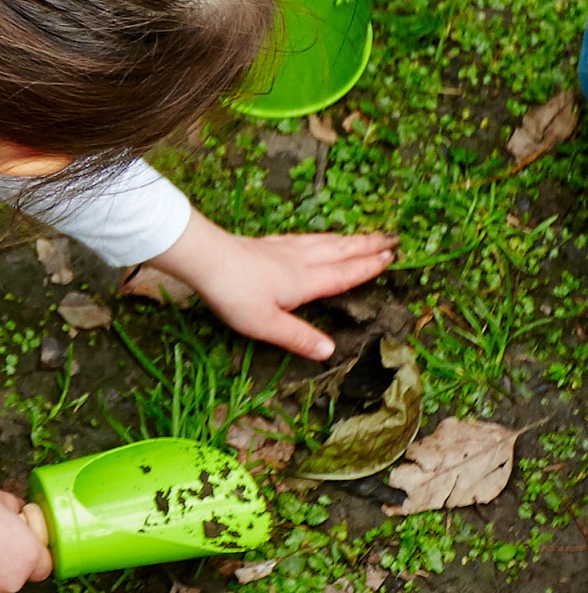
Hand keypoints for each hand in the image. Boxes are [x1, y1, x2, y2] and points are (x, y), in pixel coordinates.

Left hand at [149, 209, 398, 360]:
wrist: (206, 259)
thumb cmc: (235, 294)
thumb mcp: (267, 325)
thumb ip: (299, 337)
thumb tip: (329, 352)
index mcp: (305, 282)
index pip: (344, 275)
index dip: (368, 268)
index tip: (392, 258)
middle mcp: (300, 261)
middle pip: (341, 251)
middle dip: (368, 246)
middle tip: (392, 238)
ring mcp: (284, 249)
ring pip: (325, 242)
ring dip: (349, 239)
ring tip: (365, 235)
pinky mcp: (268, 244)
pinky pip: (305, 238)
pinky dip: (321, 237)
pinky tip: (318, 237)